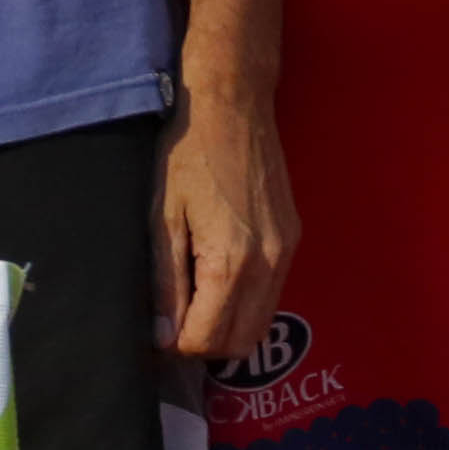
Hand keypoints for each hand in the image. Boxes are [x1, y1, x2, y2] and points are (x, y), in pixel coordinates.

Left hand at [152, 82, 294, 367]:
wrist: (234, 104)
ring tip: (194, 305)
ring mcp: (287, 252)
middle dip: (204, 345)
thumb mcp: (163, 218)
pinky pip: (273, 296)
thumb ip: (166, 283)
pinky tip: (219, 281)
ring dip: (228, 329)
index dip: (176, 344)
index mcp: (233, 260)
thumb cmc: (188, 154)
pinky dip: (247, 305)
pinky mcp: (293, 239)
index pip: (207, 338)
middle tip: (173, 324)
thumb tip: (163, 336)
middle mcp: (269, 264)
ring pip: (261, 324)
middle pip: (241, 343)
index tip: (155, 331)